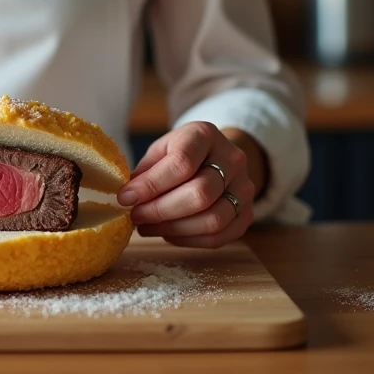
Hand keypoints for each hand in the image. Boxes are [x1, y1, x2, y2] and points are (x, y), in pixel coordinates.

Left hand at [116, 122, 257, 248]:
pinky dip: (188, 240)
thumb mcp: (160, 151)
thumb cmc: (180, 154)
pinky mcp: (247, 214)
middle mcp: (232, 159)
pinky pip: (219, 237)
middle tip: (136, 216)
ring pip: (212, 219)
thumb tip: (126, 199)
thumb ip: (145, 172)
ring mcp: (244, 188)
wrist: (217, 158)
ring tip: (148, 227)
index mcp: (205, 134)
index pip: (182, 163)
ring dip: (173, 229)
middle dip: (161, 210)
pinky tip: (168, 233)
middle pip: (200, 194)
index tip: (126, 198)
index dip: (151, 185)